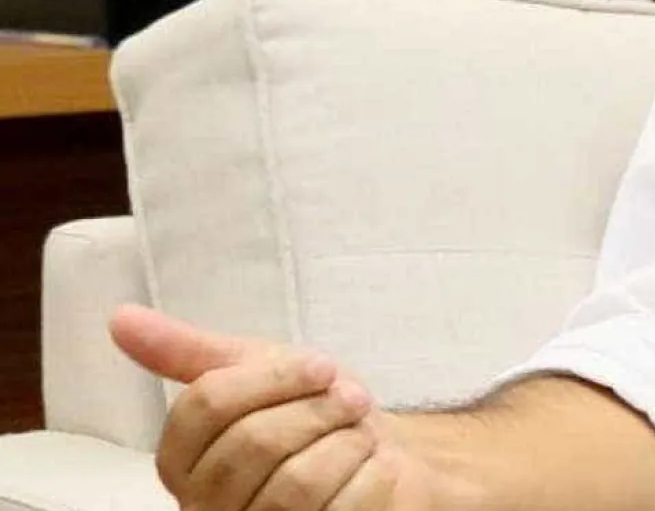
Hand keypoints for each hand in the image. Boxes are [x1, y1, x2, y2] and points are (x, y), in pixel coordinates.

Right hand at [110, 304, 427, 509]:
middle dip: (316, 410)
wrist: (379, 457)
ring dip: (346, 443)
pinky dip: (373, 473)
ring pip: (297, 484)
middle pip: (252, 443)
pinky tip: (374, 466)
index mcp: (182, 460)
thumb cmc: (313, 415)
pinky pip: (344, 508)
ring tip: (359, 434)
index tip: (320, 367)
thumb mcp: (257, 370)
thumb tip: (121, 318)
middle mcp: (206, 507)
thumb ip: (189, 351)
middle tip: (351, 399)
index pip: (204, 407)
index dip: (271, 378)